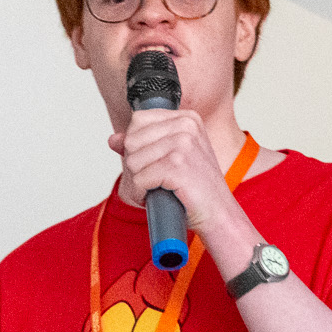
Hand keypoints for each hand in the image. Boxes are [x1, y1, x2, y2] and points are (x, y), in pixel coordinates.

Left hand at [109, 109, 247, 240]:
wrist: (218, 213)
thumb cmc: (195, 187)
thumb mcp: (170, 158)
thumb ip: (142, 145)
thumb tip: (113, 139)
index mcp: (187, 118)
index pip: (138, 119)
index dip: (136, 145)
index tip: (153, 161)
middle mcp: (186, 126)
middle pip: (132, 140)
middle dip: (136, 165)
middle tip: (156, 179)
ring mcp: (183, 144)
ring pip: (133, 161)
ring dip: (139, 181)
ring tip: (159, 188)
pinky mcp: (177, 166)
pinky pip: (139, 178)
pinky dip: (142, 193)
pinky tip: (158, 196)